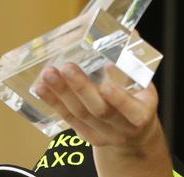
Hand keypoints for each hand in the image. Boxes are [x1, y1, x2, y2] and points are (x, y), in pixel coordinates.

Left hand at [34, 63, 159, 150]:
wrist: (134, 136)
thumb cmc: (139, 102)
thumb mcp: (142, 86)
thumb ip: (132, 63)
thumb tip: (128, 33)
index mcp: (141, 115)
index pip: (131, 110)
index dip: (119, 99)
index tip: (106, 82)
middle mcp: (121, 129)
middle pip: (100, 111)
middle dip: (81, 89)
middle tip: (67, 68)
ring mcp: (102, 135)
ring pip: (79, 115)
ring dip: (61, 93)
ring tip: (48, 74)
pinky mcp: (85, 136)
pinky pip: (68, 119)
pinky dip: (54, 102)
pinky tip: (41, 88)